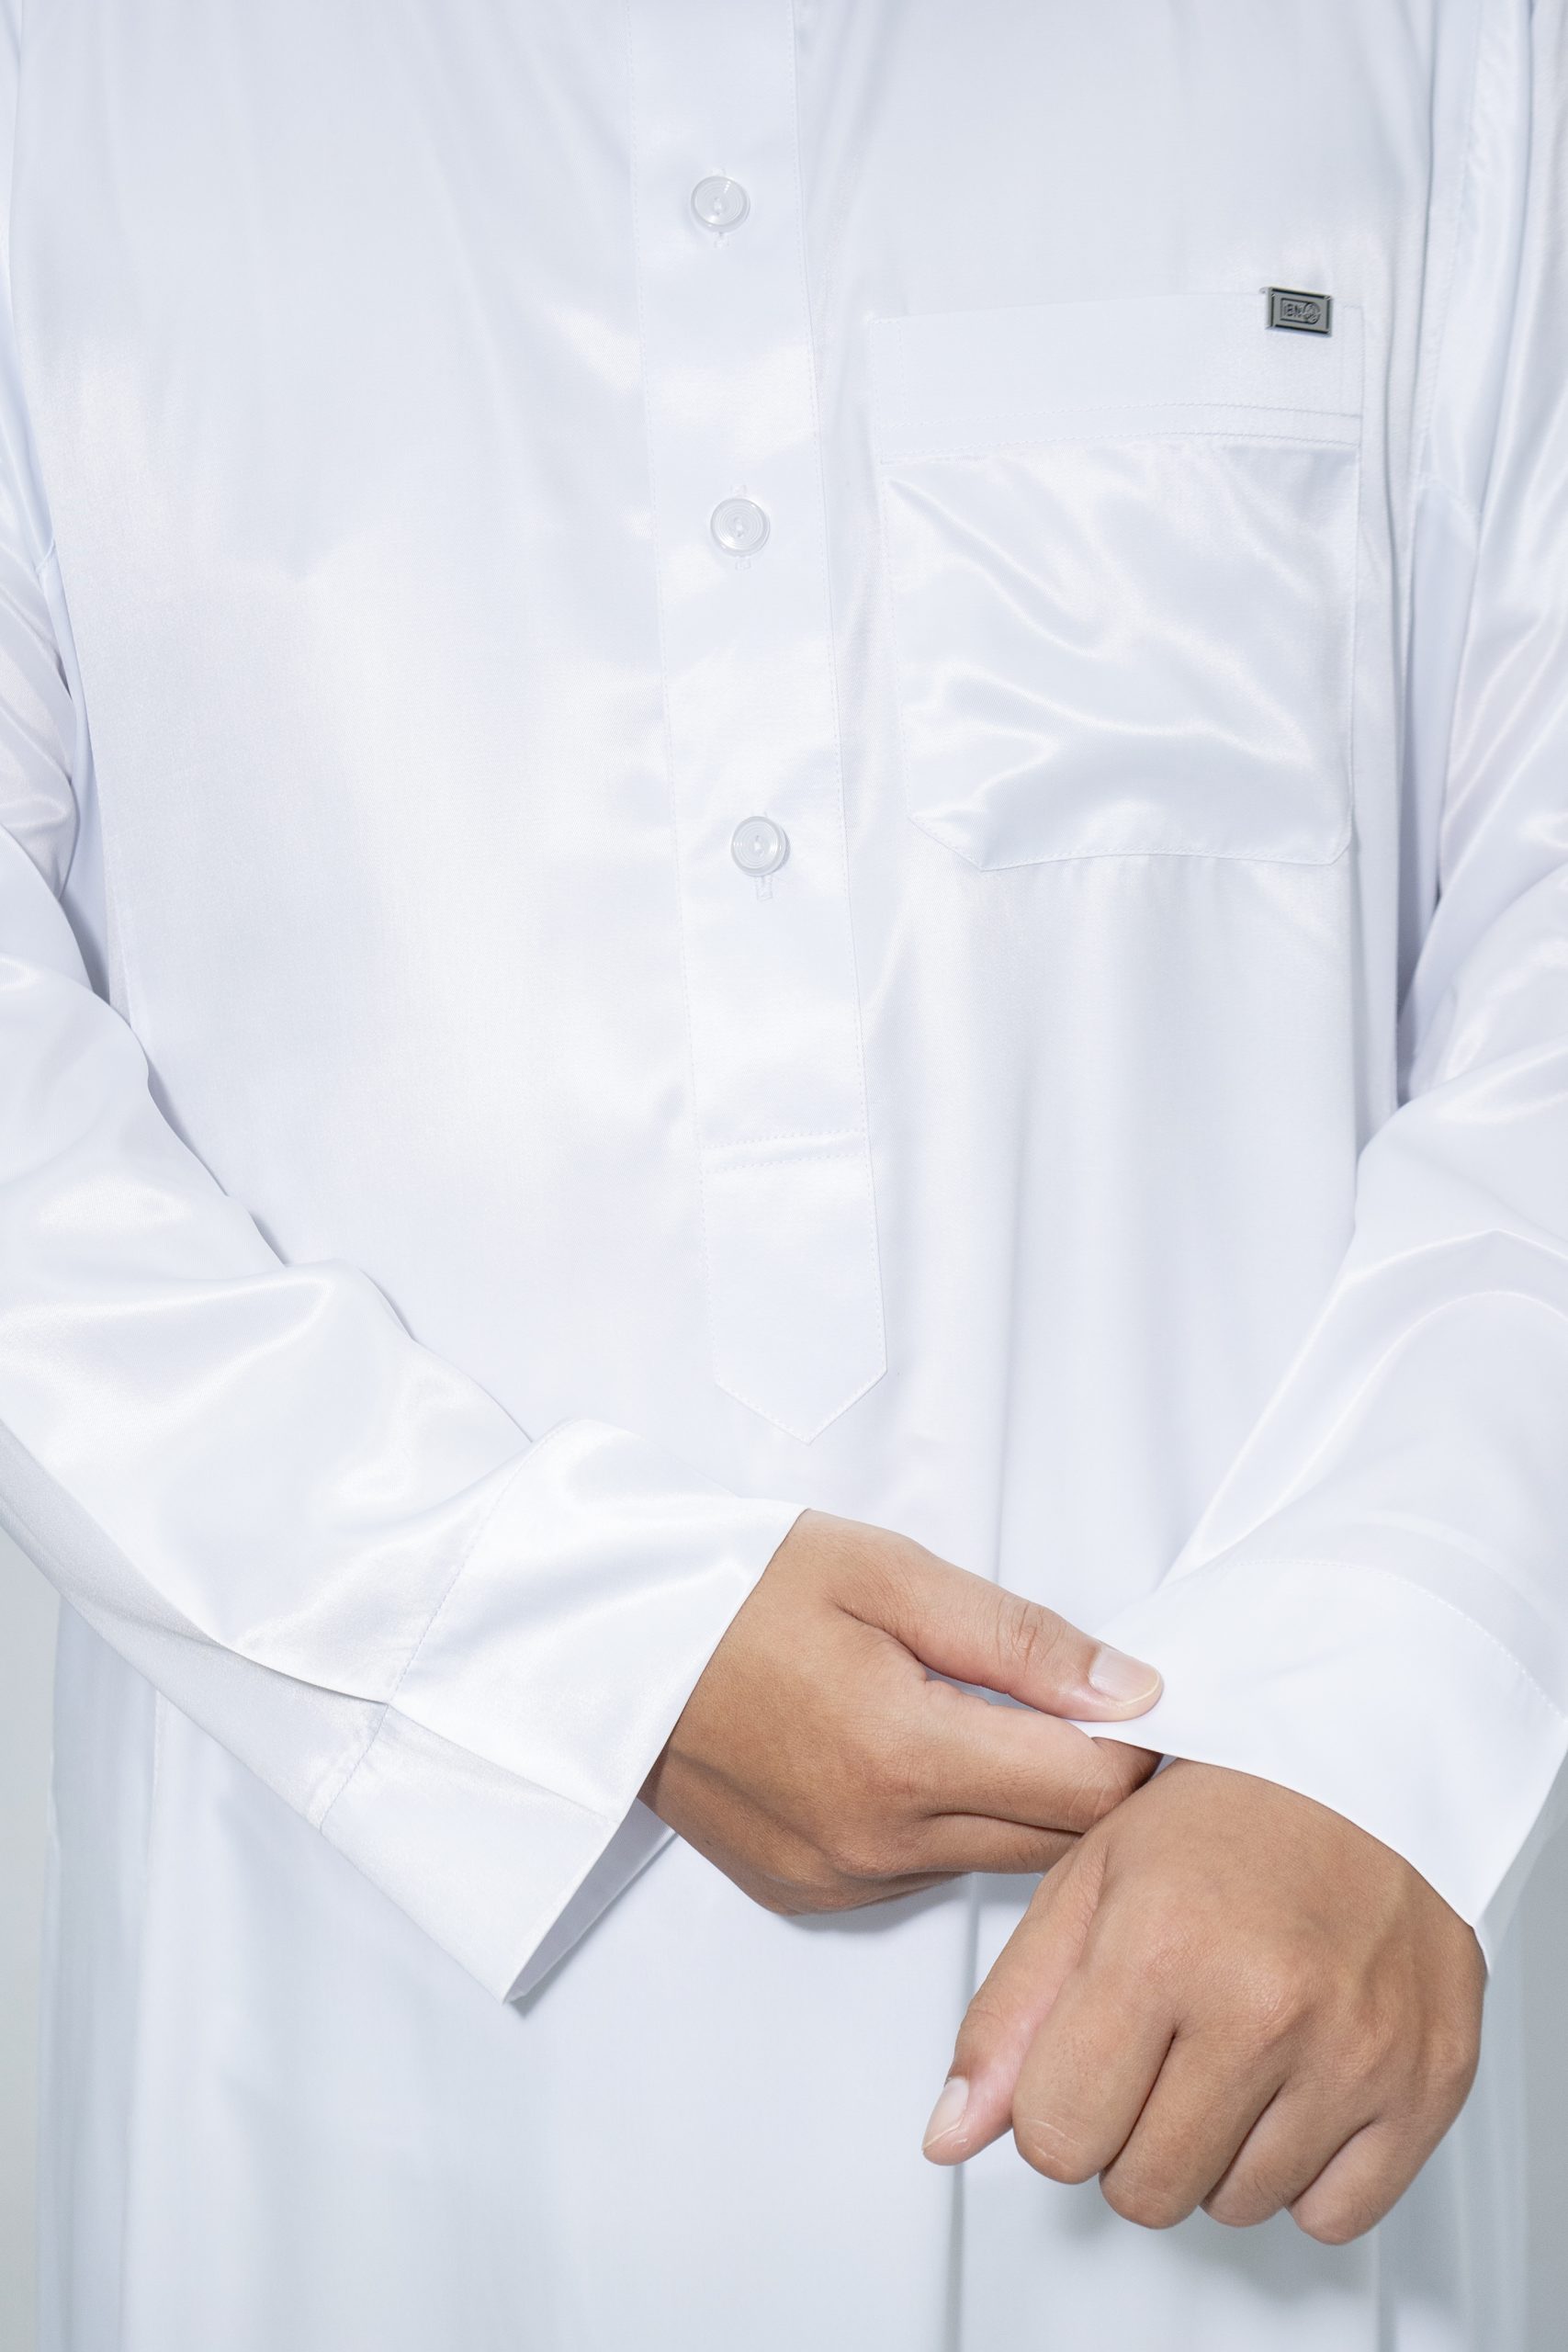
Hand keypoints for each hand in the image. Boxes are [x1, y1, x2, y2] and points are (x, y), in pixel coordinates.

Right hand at [642, 1509, 1160, 1915]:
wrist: (605, 1641)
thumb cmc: (740, 1585)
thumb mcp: (886, 1572)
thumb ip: (1019, 1639)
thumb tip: (1136, 1691)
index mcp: (904, 1756)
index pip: (1091, 1790)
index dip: (1145, 1748)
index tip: (1156, 1701)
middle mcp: (875, 1844)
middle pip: (1057, 1846)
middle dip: (1098, 1786)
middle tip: (1101, 1710)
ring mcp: (838, 1881)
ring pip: (993, 1865)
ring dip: (1024, 1808)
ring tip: (1009, 1727)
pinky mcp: (807, 1895)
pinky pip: (922, 1875)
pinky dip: (949, 1827)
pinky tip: (924, 1761)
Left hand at [923, 1760, 1483, 2243]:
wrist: (1364, 1772)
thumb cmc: (1225, 1818)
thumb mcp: (1085, 1884)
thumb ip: (1009, 2016)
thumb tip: (949, 2135)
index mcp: (1160, 1946)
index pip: (1056, 2139)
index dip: (1057, 2106)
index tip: (1087, 2055)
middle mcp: (1263, 2005)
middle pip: (1144, 2189)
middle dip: (1133, 2132)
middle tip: (1164, 2045)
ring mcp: (1354, 2051)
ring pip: (1235, 2207)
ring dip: (1218, 2150)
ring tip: (1234, 2047)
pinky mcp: (1427, 2084)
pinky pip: (1333, 2215)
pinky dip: (1304, 2173)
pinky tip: (1295, 2085)